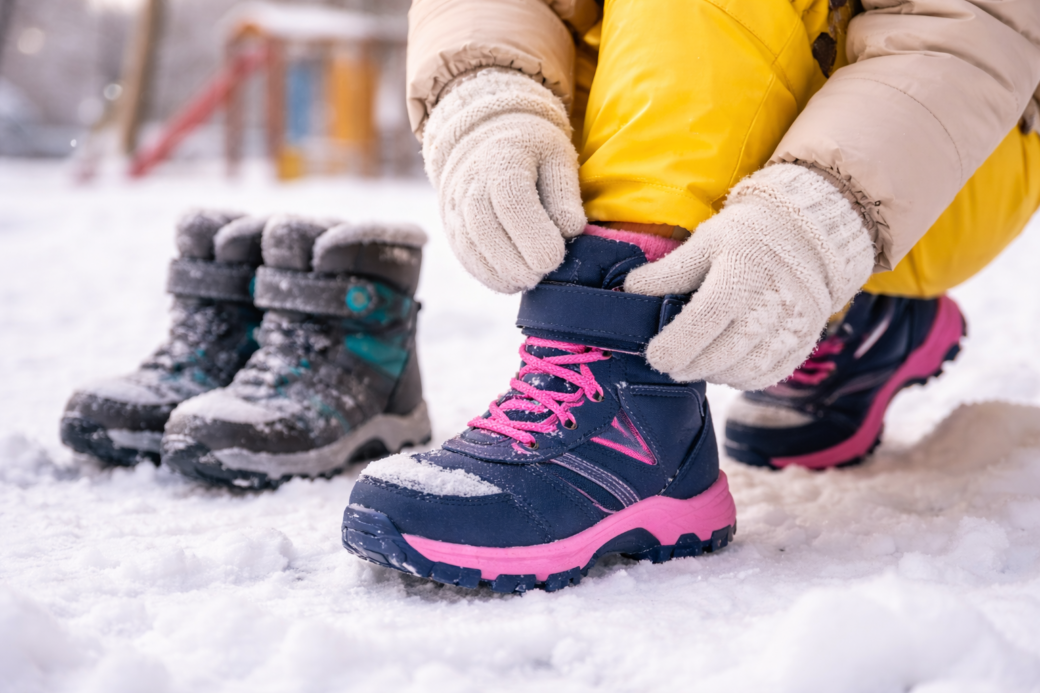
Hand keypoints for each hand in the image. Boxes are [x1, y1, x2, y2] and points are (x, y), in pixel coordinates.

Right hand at [422, 68, 585, 293]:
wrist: (486, 138)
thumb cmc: (532, 150)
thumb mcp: (558, 157)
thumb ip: (565, 194)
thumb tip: (570, 230)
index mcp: (503, 159)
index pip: (511, 202)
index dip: (533, 235)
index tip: (554, 258)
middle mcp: (472, 182)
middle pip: (485, 229)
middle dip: (517, 262)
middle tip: (543, 273)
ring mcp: (456, 205)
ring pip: (470, 246)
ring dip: (501, 272)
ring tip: (529, 281)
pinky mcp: (452, 225)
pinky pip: (464, 255)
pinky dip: (487, 275)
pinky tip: (510, 282)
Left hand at [624, 164, 874, 389]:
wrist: (811, 234)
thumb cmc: (748, 235)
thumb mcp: (706, 240)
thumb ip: (670, 271)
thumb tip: (630, 290)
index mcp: (742, 274)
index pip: (704, 319)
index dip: (675, 344)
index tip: (654, 356)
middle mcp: (772, 303)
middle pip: (724, 352)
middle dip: (690, 365)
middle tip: (671, 364)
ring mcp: (794, 325)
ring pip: (747, 369)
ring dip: (715, 374)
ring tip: (696, 364)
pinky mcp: (805, 339)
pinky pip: (770, 374)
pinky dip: (743, 379)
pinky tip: (726, 368)